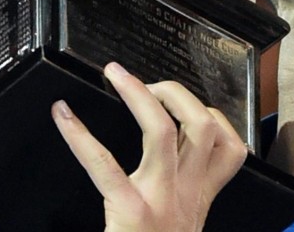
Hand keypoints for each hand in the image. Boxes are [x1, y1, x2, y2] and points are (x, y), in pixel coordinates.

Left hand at [52, 63, 246, 231]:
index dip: (215, 115)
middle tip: (153, 83)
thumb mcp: (185, 226)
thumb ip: (182, 197)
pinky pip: (104, 166)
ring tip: (120, 77)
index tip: (190, 103)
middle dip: (179, 93)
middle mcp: (186, 193)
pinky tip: (63, 115)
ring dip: (142, 96)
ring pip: (163, 132)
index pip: (230, 146)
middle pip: (202, 124)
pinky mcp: (130, 211)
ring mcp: (160, 199)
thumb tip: (171, 158)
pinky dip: (80, 137)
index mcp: (200, 198)